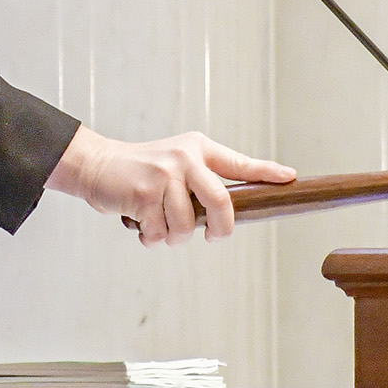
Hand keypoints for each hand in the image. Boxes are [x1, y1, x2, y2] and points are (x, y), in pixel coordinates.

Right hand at [45, 126, 295, 244]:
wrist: (98, 166)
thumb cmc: (142, 172)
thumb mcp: (175, 164)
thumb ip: (201, 182)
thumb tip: (226, 215)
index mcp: (198, 149)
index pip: (239, 163)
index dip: (266, 171)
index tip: (290, 177)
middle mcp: (185, 157)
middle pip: (221, 203)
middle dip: (221, 230)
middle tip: (213, 237)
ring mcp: (164, 174)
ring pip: (187, 226)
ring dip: (174, 237)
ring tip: (160, 226)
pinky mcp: (144, 192)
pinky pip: (160, 233)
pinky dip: (152, 238)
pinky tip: (142, 224)